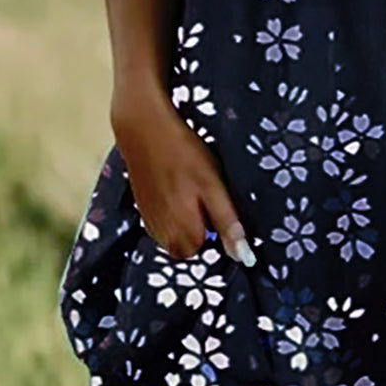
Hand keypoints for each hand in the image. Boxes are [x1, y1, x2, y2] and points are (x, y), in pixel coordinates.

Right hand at [111, 88, 255, 265]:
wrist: (143, 129)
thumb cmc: (184, 155)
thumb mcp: (214, 187)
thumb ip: (226, 223)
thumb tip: (243, 256)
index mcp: (184, 232)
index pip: (210, 251)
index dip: (220, 234)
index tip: (222, 210)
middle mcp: (163, 235)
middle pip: (191, 249)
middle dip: (202, 232)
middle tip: (208, 199)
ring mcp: (150, 223)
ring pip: (175, 238)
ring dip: (186, 224)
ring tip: (191, 193)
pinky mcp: (143, 210)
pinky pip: (162, 225)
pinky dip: (172, 215)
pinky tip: (176, 190)